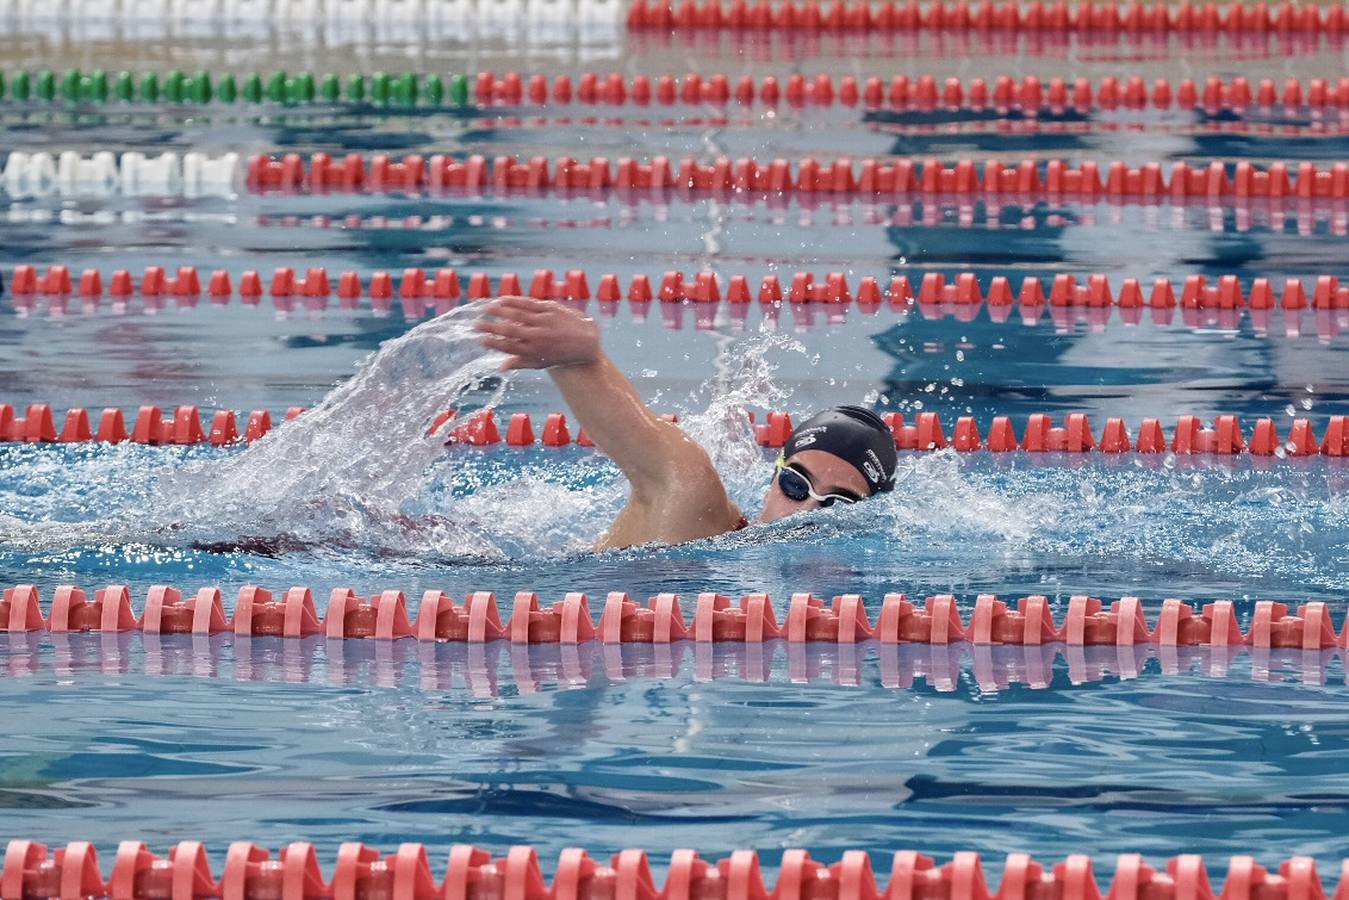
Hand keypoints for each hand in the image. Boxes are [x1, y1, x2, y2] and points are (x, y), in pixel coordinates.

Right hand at [474, 296, 601, 370]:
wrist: (587, 343)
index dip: (493, 343)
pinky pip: (529, 303)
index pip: (509, 347)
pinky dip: (514, 301)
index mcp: (535, 352)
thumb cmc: (561, 355)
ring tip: (484, 309)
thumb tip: (499, 367)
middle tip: (474, 325)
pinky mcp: (550, 309)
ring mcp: (544, 321)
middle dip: (490, 327)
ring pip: (517, 314)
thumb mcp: (541, 363)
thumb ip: (520, 363)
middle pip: (509, 330)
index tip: (480, 340)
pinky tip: (502, 300)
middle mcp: (538, 336)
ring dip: (499, 310)